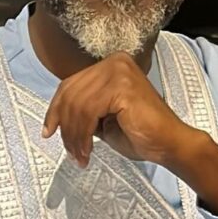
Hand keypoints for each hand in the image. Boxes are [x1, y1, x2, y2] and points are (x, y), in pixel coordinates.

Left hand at [42, 52, 194, 168]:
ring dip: (74, 135)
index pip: (71, 84)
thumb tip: (58, 117)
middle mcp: (114, 62)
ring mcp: (118, 71)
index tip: (48, 132)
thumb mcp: (103, 119)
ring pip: (77, 105)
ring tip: (79, 156)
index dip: (55, 110)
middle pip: (71, 93)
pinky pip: (89, 112)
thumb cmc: (140, 134)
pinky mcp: (122, 87)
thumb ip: (84, 111)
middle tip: (69, 151)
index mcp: (110, 66)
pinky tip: (87, 151)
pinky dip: (83, 135)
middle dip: (65, 127)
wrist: (168, 144)